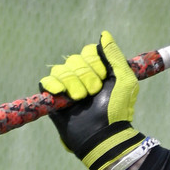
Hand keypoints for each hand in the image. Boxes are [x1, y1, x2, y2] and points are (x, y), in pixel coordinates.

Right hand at [40, 33, 143, 169]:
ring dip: (73, 83)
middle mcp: (81, 77)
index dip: (95, 62)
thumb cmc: (117, 110)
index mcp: (97, 71)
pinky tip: (64, 95)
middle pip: (74, 59)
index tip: (104, 77)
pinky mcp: (53, 99)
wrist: (102, 134)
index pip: (88, 52)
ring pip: (60, 70)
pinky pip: (46, 82)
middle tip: (94, 92)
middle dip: (85, 75)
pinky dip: (54, 86)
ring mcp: (66, 88)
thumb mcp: (124, 79)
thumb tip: (104, 34)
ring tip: (81, 99)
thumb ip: (115, 55)